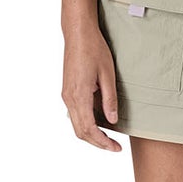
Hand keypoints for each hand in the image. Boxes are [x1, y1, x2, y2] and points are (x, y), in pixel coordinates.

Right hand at [62, 26, 122, 150]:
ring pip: (76, 124)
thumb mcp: (108, 74)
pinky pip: (75, 113)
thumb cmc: (94, 49)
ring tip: (109, 138)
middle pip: (80, 131)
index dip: (103, 142)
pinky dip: (86, 123)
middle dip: (97, 142)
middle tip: (114, 147)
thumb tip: (112, 121)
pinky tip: (100, 121)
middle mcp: (69, 98)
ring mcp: (66, 94)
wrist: (78, 33)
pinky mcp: (67, 90)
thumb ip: (109, 100)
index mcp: (79, 95)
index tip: (116, 148)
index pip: (89, 129)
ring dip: (91, 134)